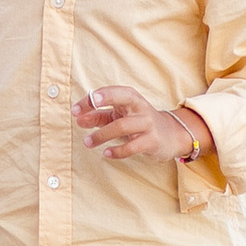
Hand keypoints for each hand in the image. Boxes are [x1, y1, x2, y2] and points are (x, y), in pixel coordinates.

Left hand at [75, 88, 212, 167]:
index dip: (94, 98)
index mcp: (131, 98)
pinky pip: (133, 146)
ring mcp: (147, 124)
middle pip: (123, 99)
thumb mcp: (119, 116)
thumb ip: (99, 116)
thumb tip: (79, 120)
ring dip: (101, 135)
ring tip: (87, 142)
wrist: (170, 135)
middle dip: (104, 101)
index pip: (112, 92)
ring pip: (123, 126)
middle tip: (81, 115)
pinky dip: (118, 150)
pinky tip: (106, 153)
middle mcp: (140, 107)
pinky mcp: (152, 141)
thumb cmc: (138, 122)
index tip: (76, 108)